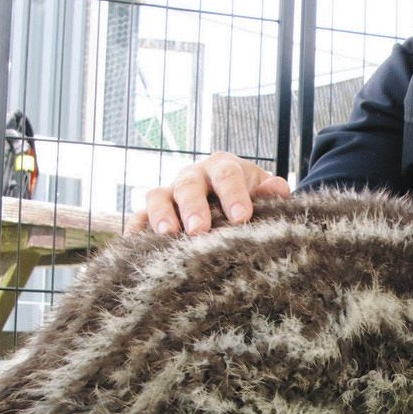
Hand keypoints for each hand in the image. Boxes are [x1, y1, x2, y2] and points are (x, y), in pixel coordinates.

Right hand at [125, 152, 290, 235]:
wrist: (229, 201)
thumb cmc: (249, 199)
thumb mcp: (263, 192)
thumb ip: (270, 192)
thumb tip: (278, 189)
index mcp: (223, 167)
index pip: (227, 176)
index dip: (234, 195)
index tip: (241, 219)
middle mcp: (193, 176)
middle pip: (188, 185)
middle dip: (193, 207)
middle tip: (199, 230)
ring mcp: (170, 192)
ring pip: (158, 196)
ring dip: (161, 215)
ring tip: (167, 235)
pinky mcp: (152, 211)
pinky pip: (139, 216)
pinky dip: (135, 229)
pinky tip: (134, 246)